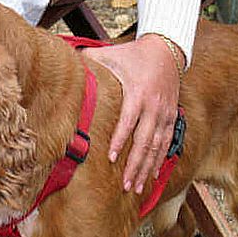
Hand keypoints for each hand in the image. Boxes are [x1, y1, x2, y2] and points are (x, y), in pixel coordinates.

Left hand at [82, 34, 183, 193]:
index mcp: (138, 93)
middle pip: (145, 140)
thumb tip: (66, 61)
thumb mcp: (111, 54)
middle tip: (124, 184)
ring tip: (135, 187)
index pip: (128, 120)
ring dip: (146, 167)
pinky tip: (152, 175)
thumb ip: (90, 60)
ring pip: (157, 146)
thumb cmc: (133, 54)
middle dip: (134, 164)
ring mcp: (164, 113)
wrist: (167, 49)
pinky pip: (166, 142)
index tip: (110, 158)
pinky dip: (159, 160)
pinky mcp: (171, 116)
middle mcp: (154, 106)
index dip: (120, 140)